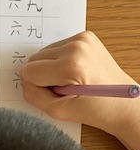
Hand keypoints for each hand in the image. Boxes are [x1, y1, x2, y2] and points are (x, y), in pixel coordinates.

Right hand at [21, 31, 139, 149]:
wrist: (124, 104)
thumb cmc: (97, 110)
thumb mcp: (59, 112)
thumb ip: (35, 96)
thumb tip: (25, 82)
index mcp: (71, 65)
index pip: (29, 71)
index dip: (37, 87)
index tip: (56, 95)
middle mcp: (77, 46)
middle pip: (35, 59)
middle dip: (44, 76)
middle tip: (64, 89)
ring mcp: (82, 38)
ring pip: (43, 54)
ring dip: (51, 69)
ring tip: (71, 81)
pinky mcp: (85, 37)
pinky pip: (56, 49)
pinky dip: (60, 62)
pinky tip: (75, 72)